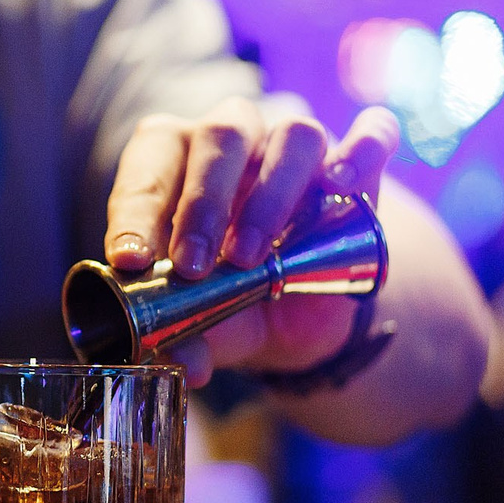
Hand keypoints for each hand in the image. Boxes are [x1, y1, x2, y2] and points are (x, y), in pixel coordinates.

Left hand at [103, 100, 399, 384]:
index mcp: (175, 161)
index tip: (130, 261)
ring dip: (270, 195)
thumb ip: (187, 336)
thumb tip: (187, 366)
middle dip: (203, 204)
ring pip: (294, 136)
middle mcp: (236, 140)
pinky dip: (362, 152)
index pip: (149, 167)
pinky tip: (342, 183)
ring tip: (251, 257)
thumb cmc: (226, 294)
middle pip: (221, 137)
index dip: (134, 212)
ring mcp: (297, 147)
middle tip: (193, 267)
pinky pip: (373, 136)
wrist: (293, 310)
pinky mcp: (360, 165)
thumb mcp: (201, 318)